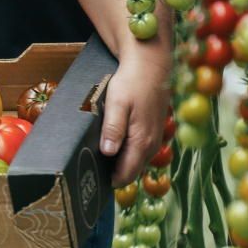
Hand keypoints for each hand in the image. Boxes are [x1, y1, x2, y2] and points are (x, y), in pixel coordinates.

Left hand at [98, 48, 171, 186]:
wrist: (151, 65)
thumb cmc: (131, 82)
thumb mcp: (117, 103)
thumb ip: (113, 129)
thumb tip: (108, 153)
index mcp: (142, 142)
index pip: (127, 174)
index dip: (110, 181)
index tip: (92, 182)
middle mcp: (152, 145)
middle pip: (132, 170)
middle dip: (114, 173)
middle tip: (92, 170)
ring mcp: (155, 138)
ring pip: (137, 161)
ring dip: (121, 163)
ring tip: (99, 158)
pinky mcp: (155, 130)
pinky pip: (141, 150)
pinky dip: (129, 152)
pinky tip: (114, 143)